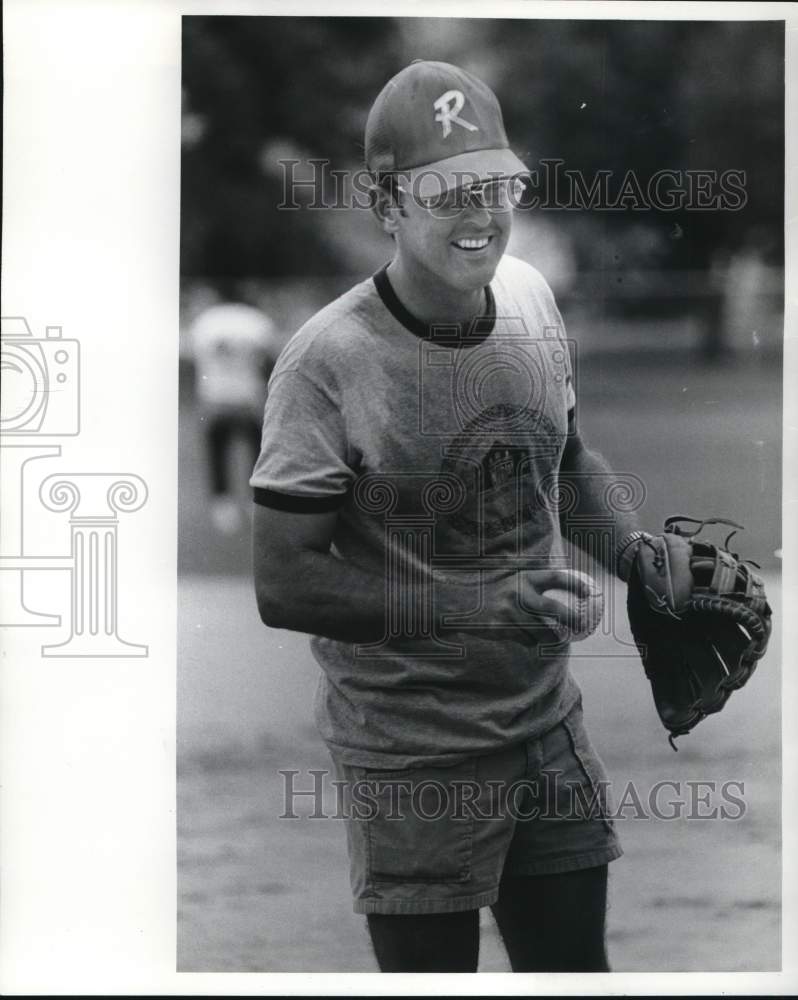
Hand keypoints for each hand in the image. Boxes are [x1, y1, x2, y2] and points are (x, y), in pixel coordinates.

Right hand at [442, 567, 594, 644]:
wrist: (462, 603)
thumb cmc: (495, 592)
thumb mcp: (514, 581)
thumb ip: (536, 586)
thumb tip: (569, 594)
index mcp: (525, 578)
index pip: (556, 577)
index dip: (575, 584)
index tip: (591, 592)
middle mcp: (519, 593)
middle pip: (554, 609)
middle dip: (573, 618)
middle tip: (582, 625)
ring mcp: (510, 612)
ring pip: (542, 631)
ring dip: (552, 638)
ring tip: (557, 639)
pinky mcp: (502, 629)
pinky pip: (525, 639)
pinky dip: (530, 642)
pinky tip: (529, 640)